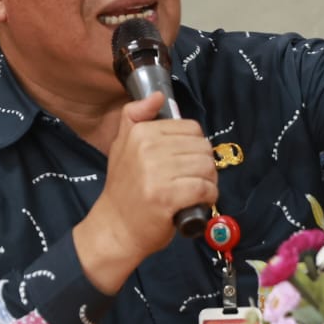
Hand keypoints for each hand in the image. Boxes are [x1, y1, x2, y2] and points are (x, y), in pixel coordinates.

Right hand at [74, 94, 216, 292]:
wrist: (114, 228)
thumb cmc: (124, 188)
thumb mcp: (122, 146)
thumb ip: (136, 116)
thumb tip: (158, 95)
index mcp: (140, 132)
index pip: (191, 129)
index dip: (195, 146)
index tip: (186, 161)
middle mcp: (147, 148)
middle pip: (202, 148)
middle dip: (204, 165)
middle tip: (192, 179)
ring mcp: (156, 173)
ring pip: (206, 167)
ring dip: (208, 181)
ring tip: (195, 190)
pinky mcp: (167, 197)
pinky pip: (205, 188)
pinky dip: (208, 197)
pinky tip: (198, 202)